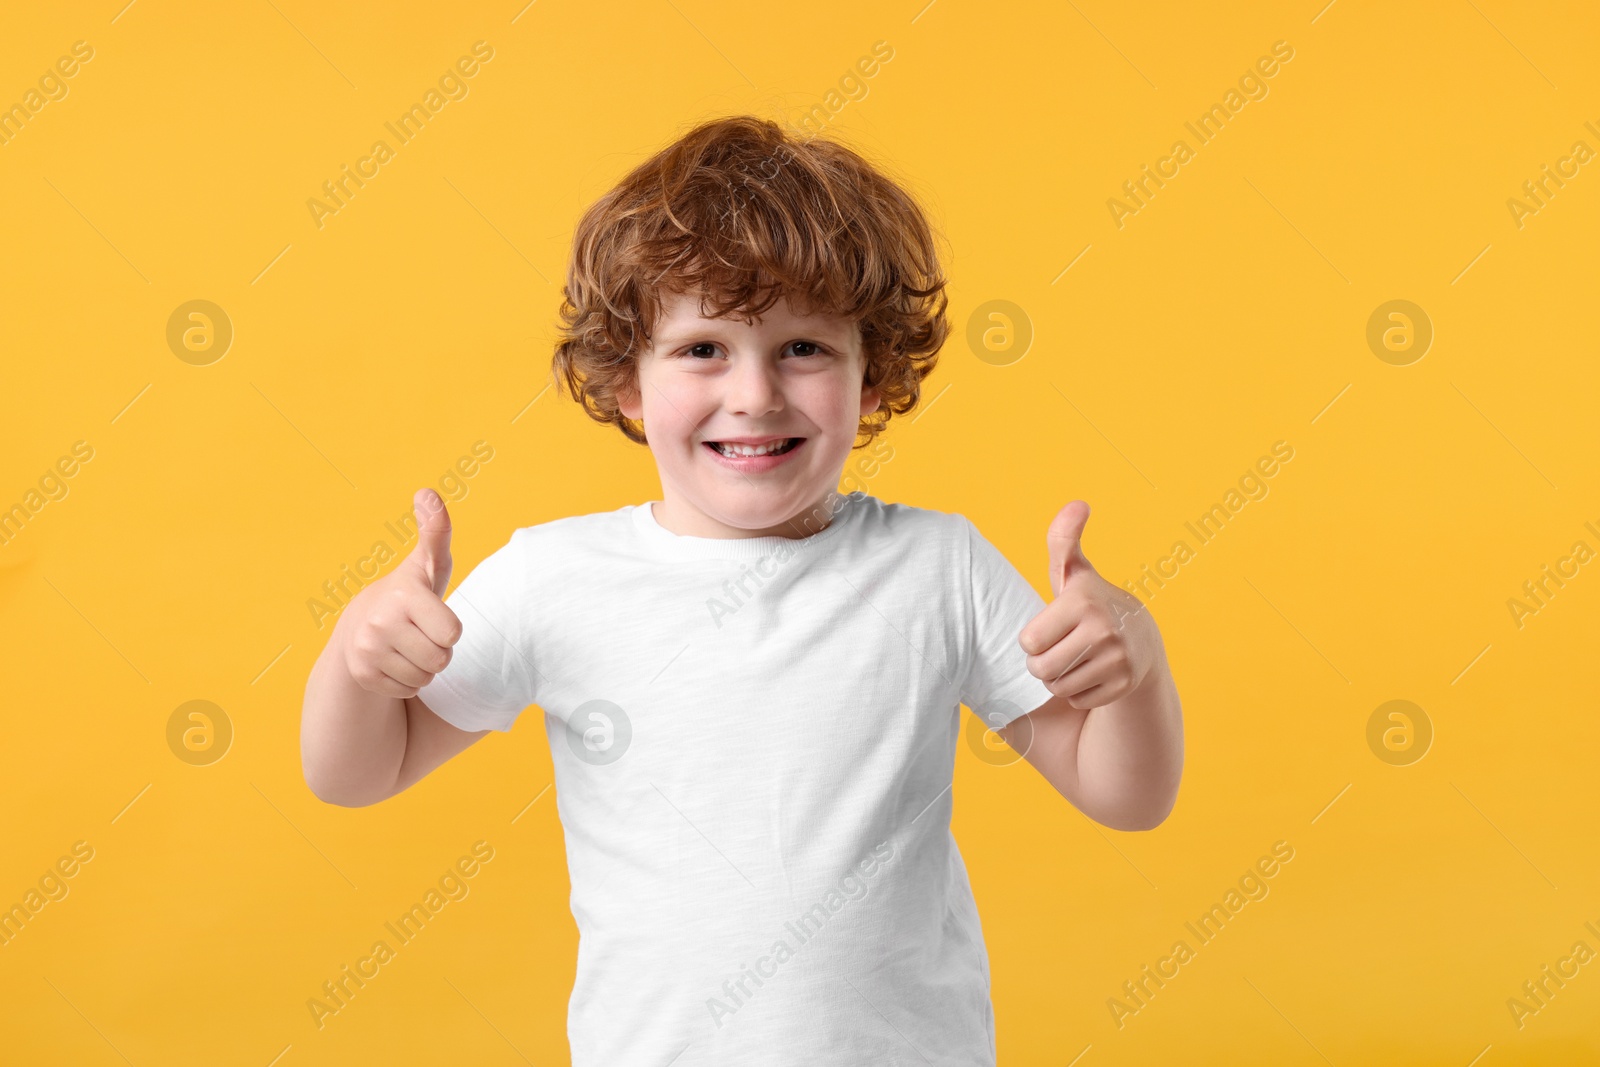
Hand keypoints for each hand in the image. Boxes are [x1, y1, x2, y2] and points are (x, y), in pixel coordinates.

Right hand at [338, 488, 463, 697]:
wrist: (360, 624)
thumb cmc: (409, 593)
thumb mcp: (427, 563)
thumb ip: (436, 531)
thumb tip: (427, 492)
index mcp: (404, 595)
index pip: (452, 633)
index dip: (449, 628)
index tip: (431, 613)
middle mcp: (381, 622)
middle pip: (442, 659)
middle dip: (439, 650)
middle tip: (421, 633)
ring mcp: (367, 651)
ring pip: (426, 678)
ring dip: (424, 667)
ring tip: (408, 646)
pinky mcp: (363, 675)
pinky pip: (408, 690)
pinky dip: (407, 681)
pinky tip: (394, 661)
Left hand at [1018, 501, 1157, 710]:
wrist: (1141, 638)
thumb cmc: (1090, 603)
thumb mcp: (1074, 572)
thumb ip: (1063, 540)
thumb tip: (1078, 503)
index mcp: (1082, 601)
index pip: (1028, 642)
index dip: (1033, 638)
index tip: (1051, 627)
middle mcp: (1103, 630)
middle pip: (1039, 669)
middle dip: (1041, 663)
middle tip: (1058, 648)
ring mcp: (1117, 660)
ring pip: (1057, 687)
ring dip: (1058, 679)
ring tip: (1074, 659)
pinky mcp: (1124, 685)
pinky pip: (1078, 700)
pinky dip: (1079, 693)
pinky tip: (1092, 673)